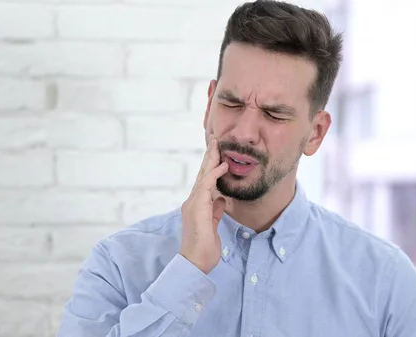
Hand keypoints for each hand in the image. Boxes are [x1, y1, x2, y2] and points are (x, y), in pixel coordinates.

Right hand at [180, 135, 228, 273]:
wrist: (195, 262)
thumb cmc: (203, 247)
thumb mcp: (213, 225)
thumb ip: (215, 211)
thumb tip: (221, 199)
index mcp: (196, 205)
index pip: (204, 181)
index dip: (211, 166)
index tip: (218, 152)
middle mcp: (193, 201)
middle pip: (202, 173)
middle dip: (209, 156)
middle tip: (215, 139)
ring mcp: (193, 204)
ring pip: (203, 176)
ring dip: (211, 159)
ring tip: (217, 144)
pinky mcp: (197, 208)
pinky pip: (207, 186)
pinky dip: (215, 174)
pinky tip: (223, 165)